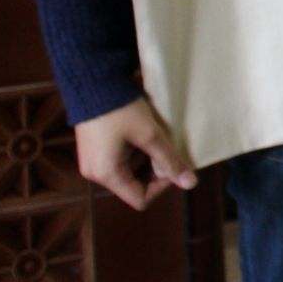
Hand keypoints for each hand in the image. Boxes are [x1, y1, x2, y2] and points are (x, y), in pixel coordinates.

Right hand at [76, 99, 196, 210]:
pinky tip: (141, 132)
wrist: (93, 82)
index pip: (140, 199)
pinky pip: (118, 160)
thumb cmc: (121, 110)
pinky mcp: (93, 148)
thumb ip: (169, 160)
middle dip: (155, 170)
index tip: (170, 164)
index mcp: (106, 175)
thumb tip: (190, 184)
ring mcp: (92, 161)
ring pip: (128, 171)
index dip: (161, 186)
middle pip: (133, 185)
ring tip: (154, 138)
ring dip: (145, 159)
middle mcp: (95, 174)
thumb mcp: (150, 134)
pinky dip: (133, 152)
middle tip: (165, 148)